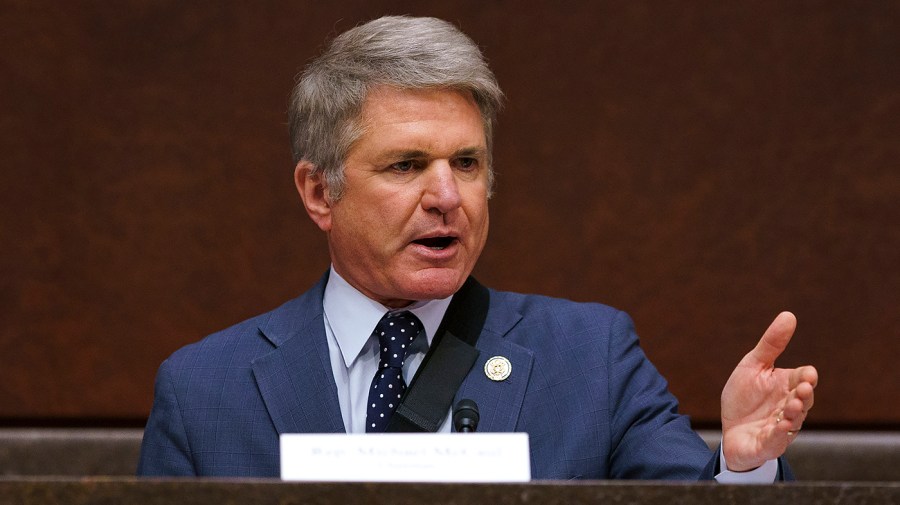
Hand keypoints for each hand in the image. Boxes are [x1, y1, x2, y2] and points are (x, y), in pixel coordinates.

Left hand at [720, 312, 817, 471]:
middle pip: (803, 400)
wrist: (729, 430)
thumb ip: (771, 344)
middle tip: (802, 389)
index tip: (806, 375)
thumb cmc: (744, 397)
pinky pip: (777, 440)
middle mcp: (789, 406)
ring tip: (792, 405)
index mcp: (786, 386)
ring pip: (793, 421)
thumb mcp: (753, 366)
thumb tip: (789, 315)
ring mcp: (781, 427)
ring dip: (794, 414)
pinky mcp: (769, 444)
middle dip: (803, 395)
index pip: (804, 378)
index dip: (806, 377)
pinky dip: (780, 434)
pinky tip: (780, 426)